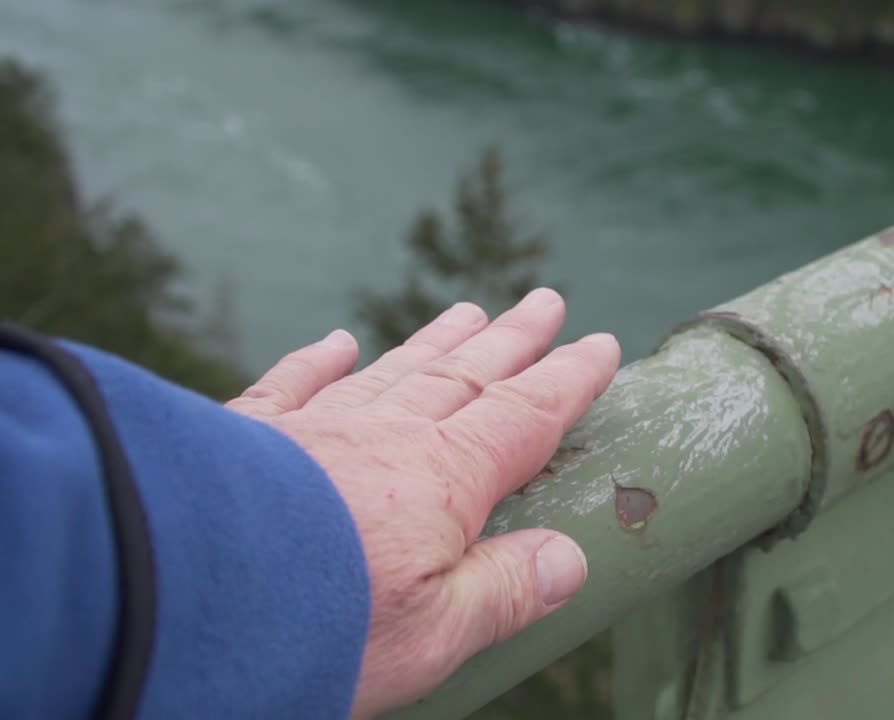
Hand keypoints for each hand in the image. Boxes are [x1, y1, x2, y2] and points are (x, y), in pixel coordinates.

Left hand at [225, 288, 619, 718]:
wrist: (182, 595)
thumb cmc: (321, 625)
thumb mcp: (437, 633)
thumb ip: (505, 591)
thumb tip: (570, 559)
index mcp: (442, 481)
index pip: (522, 418)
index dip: (568, 381)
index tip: (601, 344)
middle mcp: (386, 437)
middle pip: (465, 376)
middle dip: (512, 340)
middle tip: (545, 299)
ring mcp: (315, 429)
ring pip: (393, 371)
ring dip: (436, 341)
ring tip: (470, 309)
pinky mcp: (246, 437)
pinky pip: (291, 386)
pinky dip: (315, 362)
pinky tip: (335, 341)